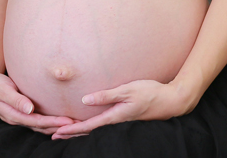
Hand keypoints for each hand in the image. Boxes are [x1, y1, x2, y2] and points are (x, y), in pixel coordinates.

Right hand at [0, 72, 75, 134]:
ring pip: (43, 126)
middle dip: (60, 128)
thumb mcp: (2, 89)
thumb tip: (29, 108)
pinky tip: (64, 122)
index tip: (68, 122)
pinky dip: (53, 123)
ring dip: (59, 127)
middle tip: (79, 126)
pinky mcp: (26, 113)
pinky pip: (41, 121)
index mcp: (14, 115)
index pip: (37, 121)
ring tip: (76, 126)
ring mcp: (23, 117)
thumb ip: (15, 99)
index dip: (53, 122)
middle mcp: (20, 118)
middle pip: (43, 127)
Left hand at [51, 79, 195, 139]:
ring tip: (67, 132)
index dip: (72, 129)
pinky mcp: (125, 117)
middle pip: (90, 130)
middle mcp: (116, 121)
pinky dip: (92, 125)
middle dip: (72, 133)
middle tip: (55, 136)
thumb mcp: (128, 90)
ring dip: (80, 130)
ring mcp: (121, 120)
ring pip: (96, 128)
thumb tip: (85, 100)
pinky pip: (104, 124)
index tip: (57, 132)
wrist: (171, 101)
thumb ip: (107, 95)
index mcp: (115, 116)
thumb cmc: (151, 93)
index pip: (88, 125)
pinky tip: (90, 123)